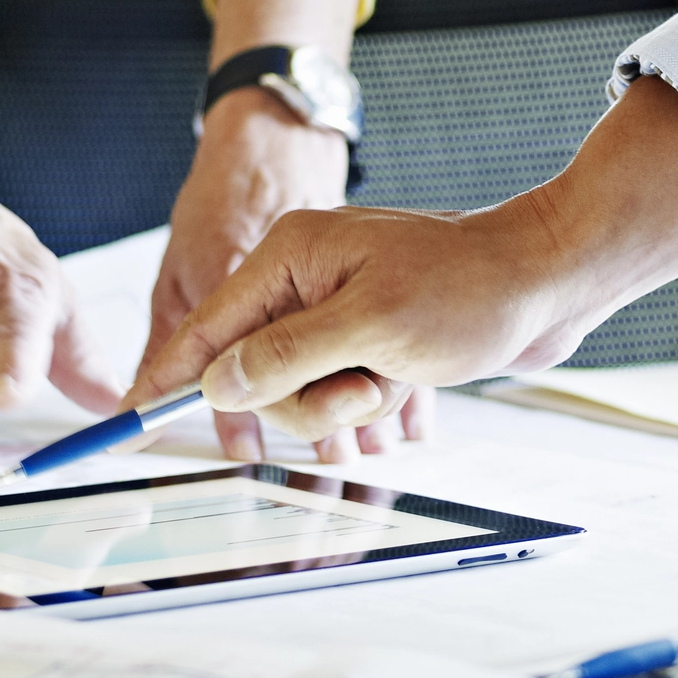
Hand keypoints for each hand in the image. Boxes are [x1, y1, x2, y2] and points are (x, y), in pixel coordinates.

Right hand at [137, 0, 431, 462]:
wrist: (553, 277)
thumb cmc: (473, 289)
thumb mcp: (372, 328)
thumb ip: (287, 357)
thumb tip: (217, 386)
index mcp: (288, 255)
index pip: (204, 328)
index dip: (166, 378)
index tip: (124, 422)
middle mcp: (303, 279)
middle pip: (251, 375)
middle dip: (303, 401)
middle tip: (363, 389)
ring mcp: (336, 310)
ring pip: (298, 394)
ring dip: (346, 405)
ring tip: (396, 381)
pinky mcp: (368, 339)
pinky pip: (339, 394)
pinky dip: (371, 403)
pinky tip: (409, 385)